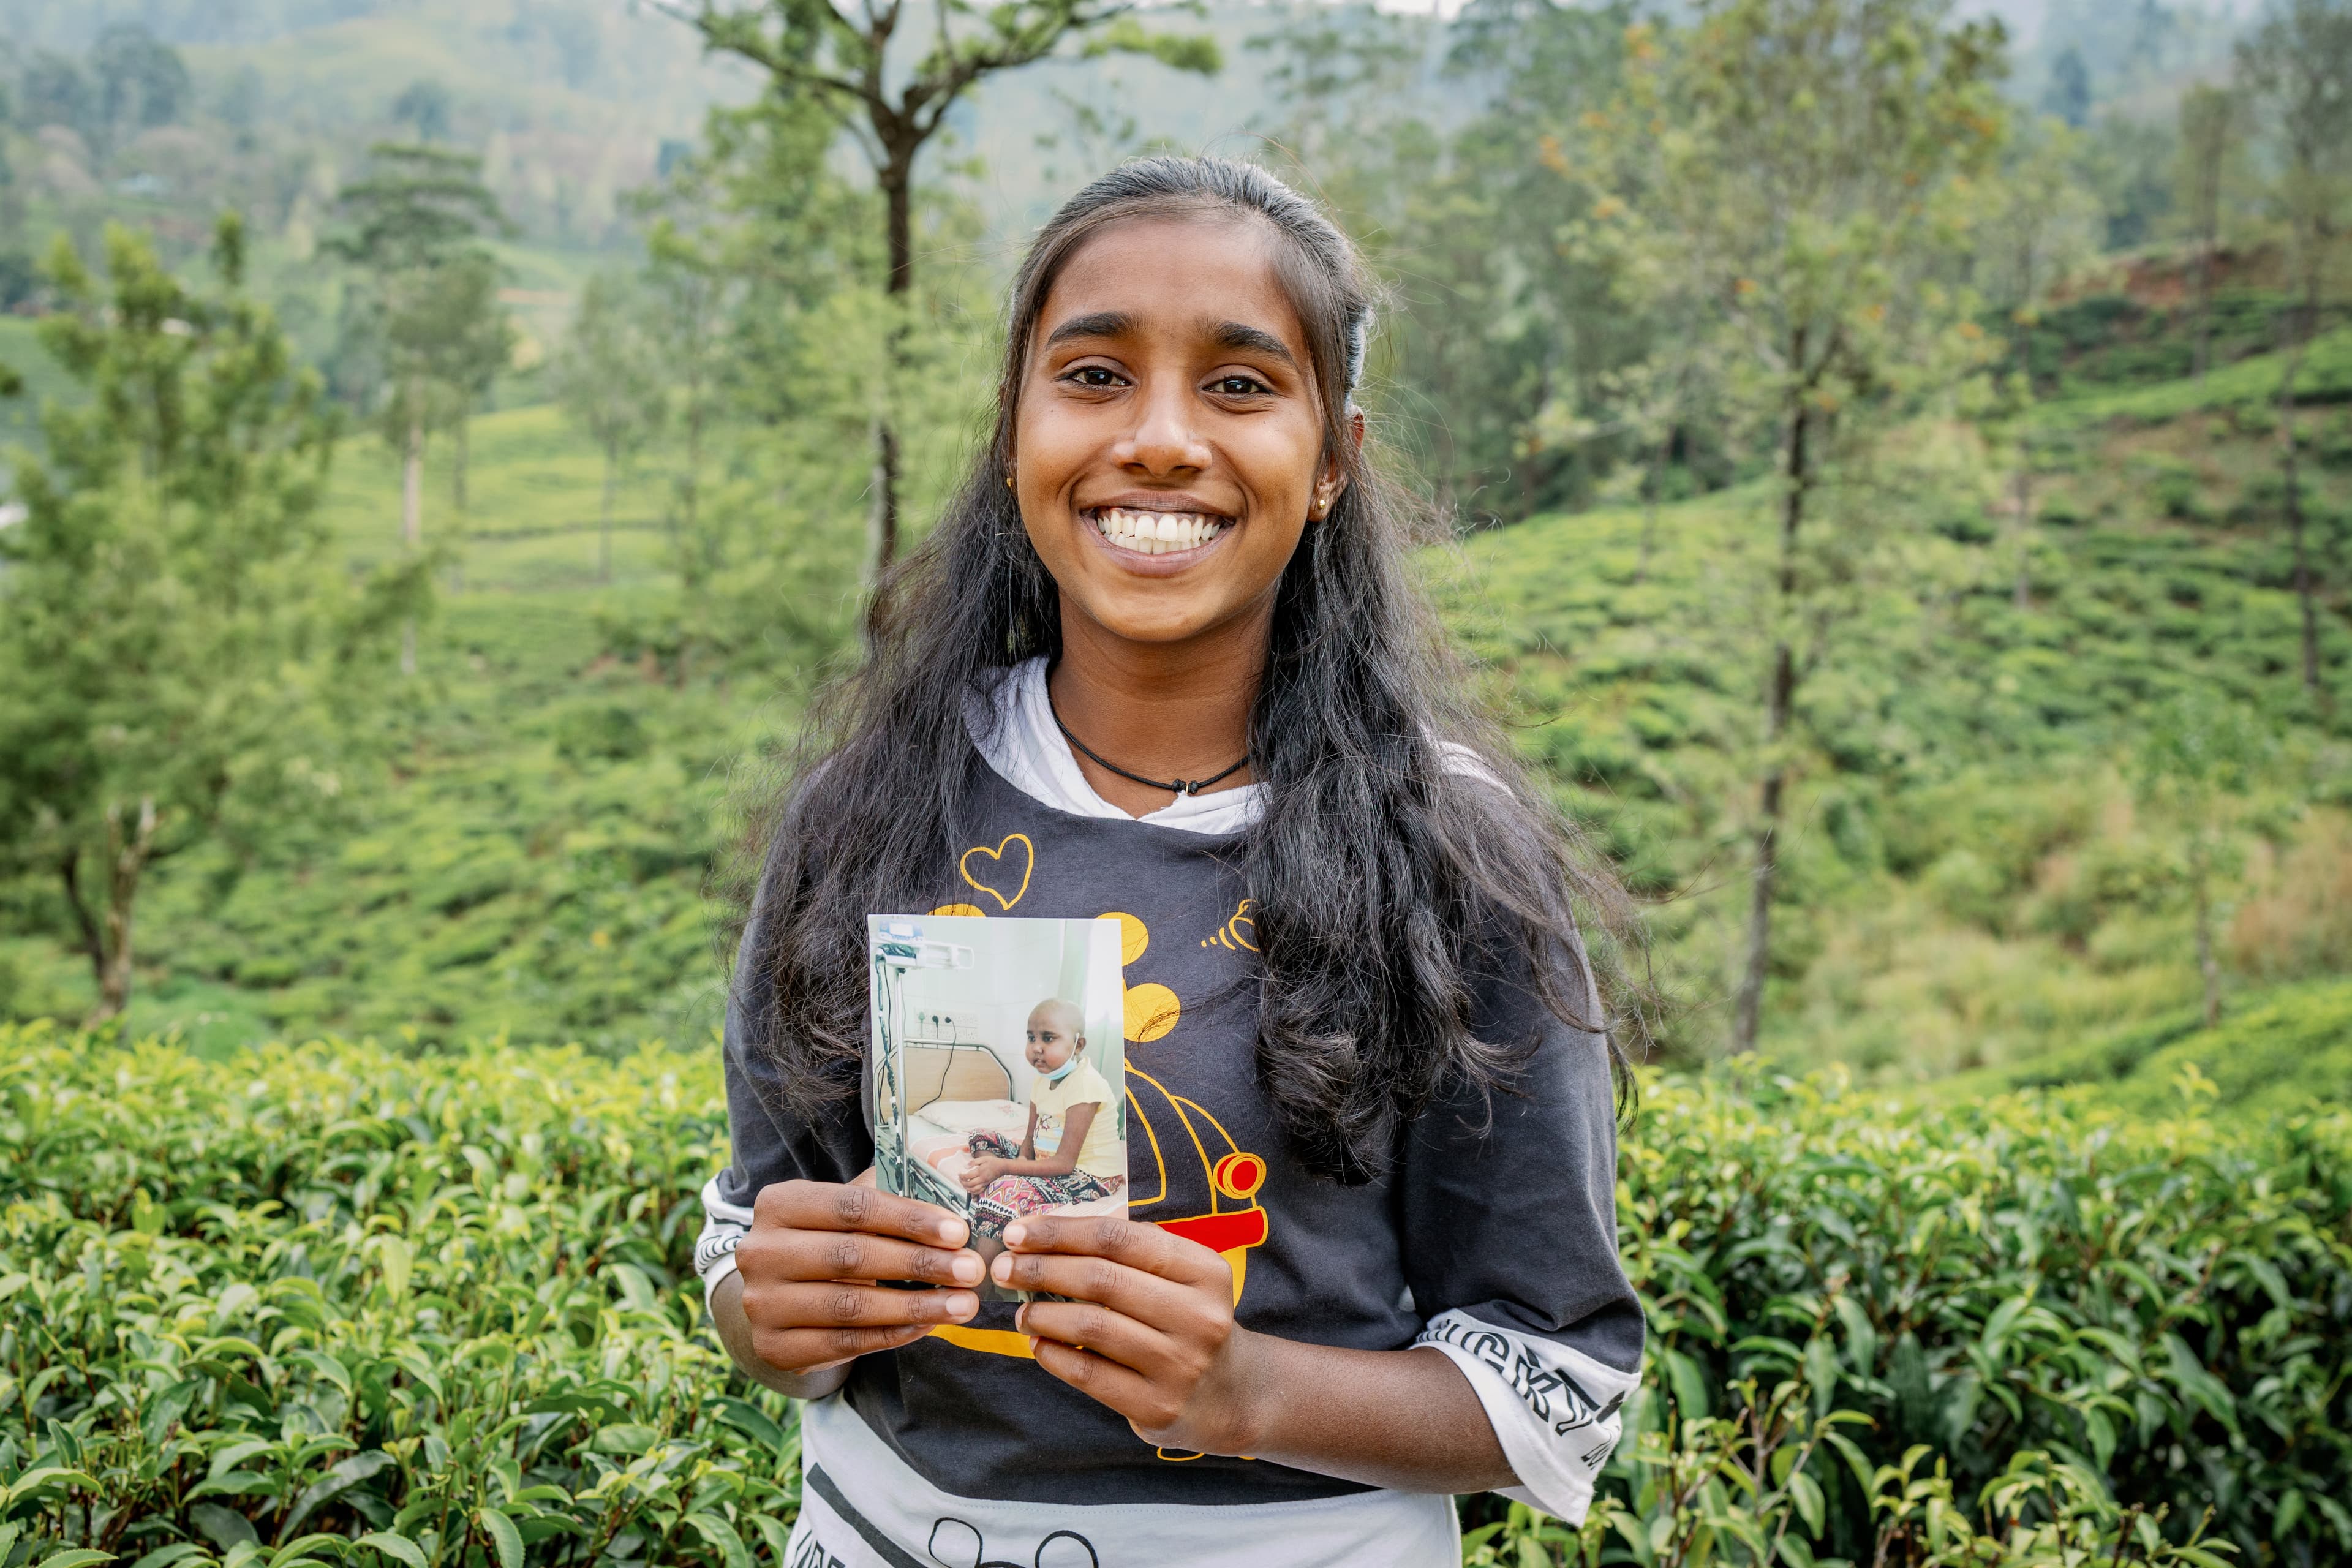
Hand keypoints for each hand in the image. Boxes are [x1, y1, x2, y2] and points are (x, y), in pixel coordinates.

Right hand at [735, 1176, 982, 1373]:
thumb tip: (950, 1193)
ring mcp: (762, 1304)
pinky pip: (845, 1343)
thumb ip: (884, 1197)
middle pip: (852, 1256)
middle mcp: (760, 1252)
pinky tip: (928, 1324)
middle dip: (920, 1263)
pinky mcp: (774, 1347)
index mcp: (778, 1204)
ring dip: (915, 1306)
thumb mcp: (844, 1210)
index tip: (958, 1232)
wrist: (777, 1294)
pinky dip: (892, 1335)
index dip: (909, 1219)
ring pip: (850, 1306)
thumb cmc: (826, 1239)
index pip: (852, 1207)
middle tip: (970, 1271)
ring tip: (963, 1304)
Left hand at [959, 1156, 1002, 1193]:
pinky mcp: (987, 1185)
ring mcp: (985, 1183)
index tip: (959, 1174)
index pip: (968, 1176)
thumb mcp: (983, 1159)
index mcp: (980, 1171)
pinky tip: (970, 1189)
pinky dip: (973, 1192)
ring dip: (966, 1188)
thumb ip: (973, 1162)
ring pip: (973, 1189)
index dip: (961, 1176)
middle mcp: (982, 1178)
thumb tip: (965, 1166)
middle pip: (969, 1184)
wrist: (1003, 1167)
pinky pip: (979, 1191)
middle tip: (960, 1179)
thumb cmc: (993, 1162)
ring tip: (963, 1184)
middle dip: (962, 1182)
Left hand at [991, 1215, 1260, 1455]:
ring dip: (1043, 1315)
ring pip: (1092, 1327)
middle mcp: (1199, 1316)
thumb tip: (1049, 1231)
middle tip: (1004, 1268)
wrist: (1232, 1395)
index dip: (1061, 1231)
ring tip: (1021, 1311)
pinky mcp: (1159, 1406)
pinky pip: (1090, 1375)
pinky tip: (1038, 1345)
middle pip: (1101, 1279)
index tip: (1017, 1232)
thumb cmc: (1189, 1321)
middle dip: (1041, 1269)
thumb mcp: (1182, 1277)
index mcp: (1204, 1270)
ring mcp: (1180, 1365)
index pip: (1118, 1238)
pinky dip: (1054, 1356)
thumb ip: (1130, 1252)